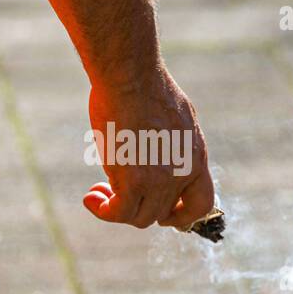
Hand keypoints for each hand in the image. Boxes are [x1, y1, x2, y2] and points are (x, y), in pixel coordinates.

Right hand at [82, 66, 214, 229]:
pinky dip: (103, 210)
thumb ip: (172, 139)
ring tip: (97, 192)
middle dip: (137, 205)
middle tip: (111, 190)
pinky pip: (118, 212)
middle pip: (162, 211)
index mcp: (196, 156)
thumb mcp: (175, 114)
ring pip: (139, 217)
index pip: (201, 203)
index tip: (165, 215)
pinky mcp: (134, 180)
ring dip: (116, 210)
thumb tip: (158, 148)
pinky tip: (90, 198)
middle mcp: (183, 172)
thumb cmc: (146, 85)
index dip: (183, 215)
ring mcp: (160, 180)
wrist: (131, 76)